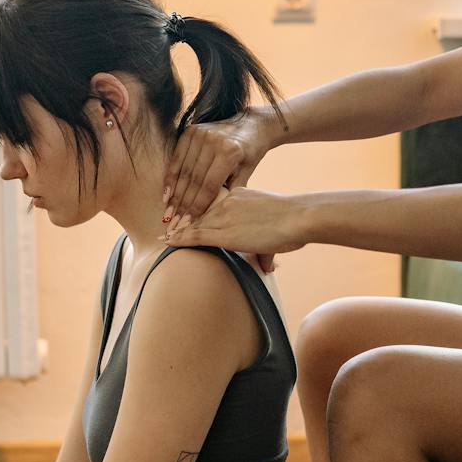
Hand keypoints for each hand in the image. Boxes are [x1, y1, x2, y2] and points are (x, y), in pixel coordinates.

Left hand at [162, 186, 306, 258]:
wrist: (298, 217)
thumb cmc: (294, 222)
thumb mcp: (273, 223)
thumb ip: (265, 242)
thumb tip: (267, 267)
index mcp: (238, 194)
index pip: (212, 202)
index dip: (196, 210)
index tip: (185, 215)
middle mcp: (227, 201)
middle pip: (199, 212)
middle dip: (183, 220)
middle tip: (167, 226)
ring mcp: (223, 216)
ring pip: (194, 224)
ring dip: (178, 231)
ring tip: (163, 237)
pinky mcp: (223, 232)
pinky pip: (196, 235)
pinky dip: (180, 239)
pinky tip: (169, 241)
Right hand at [164, 112, 274, 221]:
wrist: (251, 124)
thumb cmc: (250, 153)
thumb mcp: (246, 173)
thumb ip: (230, 192)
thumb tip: (209, 216)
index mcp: (230, 152)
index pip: (209, 185)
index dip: (198, 206)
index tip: (189, 224)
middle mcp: (213, 141)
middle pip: (194, 179)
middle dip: (183, 204)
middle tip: (175, 224)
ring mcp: (200, 134)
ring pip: (183, 170)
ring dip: (174, 194)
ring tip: (168, 213)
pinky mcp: (190, 131)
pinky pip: (177, 158)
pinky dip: (171, 177)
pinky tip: (166, 195)